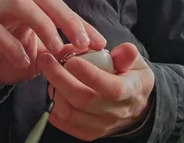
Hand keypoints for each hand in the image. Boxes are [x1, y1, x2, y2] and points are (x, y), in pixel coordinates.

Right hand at [0, 0, 106, 90]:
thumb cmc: (8, 60)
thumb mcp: (41, 57)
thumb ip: (62, 50)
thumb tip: (92, 49)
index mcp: (27, 5)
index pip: (57, 5)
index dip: (79, 22)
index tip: (98, 42)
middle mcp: (9, 3)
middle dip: (65, 18)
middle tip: (82, 42)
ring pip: (16, 4)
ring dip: (42, 25)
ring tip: (55, 49)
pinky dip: (12, 45)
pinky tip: (24, 61)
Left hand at [39, 43, 154, 140]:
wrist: (134, 108)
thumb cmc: (131, 78)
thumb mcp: (136, 63)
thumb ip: (127, 55)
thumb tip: (126, 49)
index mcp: (130, 92)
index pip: (111, 88)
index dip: (90, 74)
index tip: (72, 60)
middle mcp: (115, 112)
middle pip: (84, 100)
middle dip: (60, 78)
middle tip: (46, 59)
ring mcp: (100, 126)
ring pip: (70, 113)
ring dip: (54, 90)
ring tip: (49, 71)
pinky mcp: (87, 133)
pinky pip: (64, 122)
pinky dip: (53, 105)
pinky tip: (53, 87)